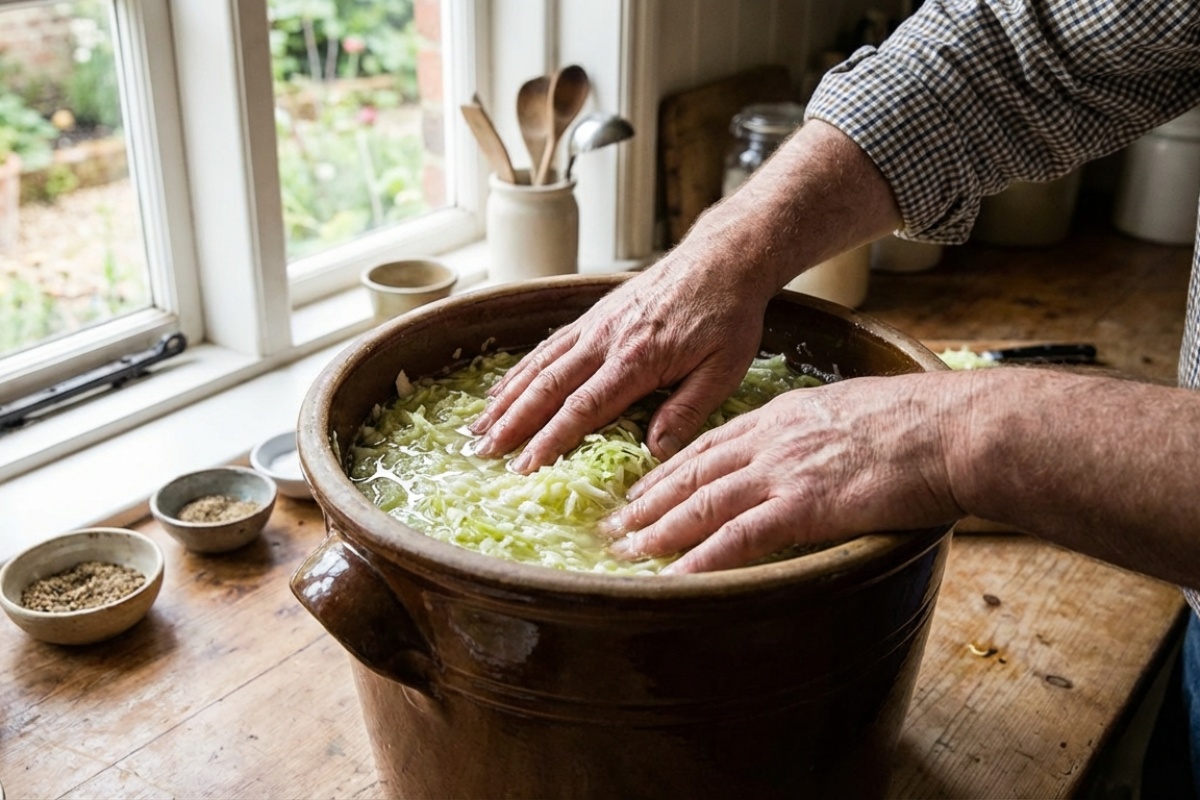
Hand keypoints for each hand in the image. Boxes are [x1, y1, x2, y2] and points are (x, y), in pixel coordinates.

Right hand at [470, 253, 775, 471]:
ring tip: (478, 429)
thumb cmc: (728, 317)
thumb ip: (688, 411)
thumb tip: (654, 453)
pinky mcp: (593, 316)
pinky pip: (548, 346)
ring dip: (506, 399)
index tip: (525, 467)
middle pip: (548, 386)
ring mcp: (595, 325)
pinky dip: (519, 370)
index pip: (584, 407)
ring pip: (539, 365)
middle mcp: (606, 340)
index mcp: (637, 360)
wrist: (722, 259)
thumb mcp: (724, 369)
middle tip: (483, 454)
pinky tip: (502, 390)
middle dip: (513, 423)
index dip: (550, 439)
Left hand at [603, 373, 965, 572]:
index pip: (710, 444)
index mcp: (783, 415)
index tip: (639, 490)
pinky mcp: (805, 505)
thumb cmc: (920, 423)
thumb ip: (817, 433)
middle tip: (610, 526)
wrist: (954, 429)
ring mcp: (785, 470)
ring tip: (626, 552)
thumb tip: (809, 457)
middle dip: (646, 501)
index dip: (668, 471)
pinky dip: (702, 558)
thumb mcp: (852, 412)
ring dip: (658, 531)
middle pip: (692, 472)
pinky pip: (739, 536)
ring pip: (703, 503)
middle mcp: (772, 438)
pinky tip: (675, 577)